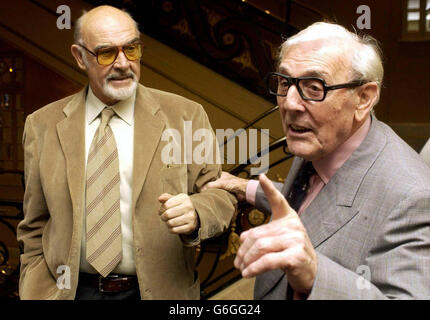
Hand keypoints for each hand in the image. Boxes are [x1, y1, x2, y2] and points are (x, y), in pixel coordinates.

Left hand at [158, 193, 198, 234]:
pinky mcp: (190, 227)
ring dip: (167, 223)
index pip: (166, 205)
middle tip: (164, 217)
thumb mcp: (175, 199)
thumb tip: (159, 198)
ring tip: (169, 221)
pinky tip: (173, 226)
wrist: (195, 216)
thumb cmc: (181, 206)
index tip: (162, 211)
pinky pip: (174, 230)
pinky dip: (171, 229)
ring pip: (170, 223)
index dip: (161, 209)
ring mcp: (191, 217)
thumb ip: (166, 197)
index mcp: (184, 198)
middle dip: (163, 217)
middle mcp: (189, 207)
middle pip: (167, 214)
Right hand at [201, 171, 247, 200]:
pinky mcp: (225, 193)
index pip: (210, 176)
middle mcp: (221, 180)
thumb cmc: (235, 183)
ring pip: (214, 189)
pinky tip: (209, 198)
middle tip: (198, 189)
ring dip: (210, 192)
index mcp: (220, 175)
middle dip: (206, 186)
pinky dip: (214, 196)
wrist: (244, 191)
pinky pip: (217, 194)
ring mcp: (223, 187)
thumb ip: (211, 185)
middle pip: (211, 183)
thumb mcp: (221, 183)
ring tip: (202, 194)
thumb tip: (201, 189)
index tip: (197, 182)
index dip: (204, 179)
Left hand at [234, 174, 316, 294]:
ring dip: (246, 260)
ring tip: (241, 267)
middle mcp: (294, 226)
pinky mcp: (295, 256)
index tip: (261, 177)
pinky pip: (267, 261)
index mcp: (289, 218)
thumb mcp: (278, 238)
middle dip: (243, 249)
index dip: (269, 188)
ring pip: (260, 246)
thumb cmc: (291, 252)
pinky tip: (247, 273)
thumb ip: (262, 234)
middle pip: (257, 234)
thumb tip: (241, 237)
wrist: (311, 271)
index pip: (278, 200)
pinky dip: (254, 268)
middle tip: (237, 260)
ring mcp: (296, 241)